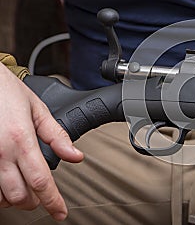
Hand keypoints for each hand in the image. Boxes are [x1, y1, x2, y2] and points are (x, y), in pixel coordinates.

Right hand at [0, 64, 83, 219]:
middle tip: (44, 196)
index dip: (53, 202)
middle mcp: (1, 153)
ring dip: (16, 199)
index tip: (61, 213)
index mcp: (22, 140)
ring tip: (26, 191)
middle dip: (36, 201)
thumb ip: (58, 136)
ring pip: (1, 197)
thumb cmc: (7, 92)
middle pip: (21, 196)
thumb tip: (76, 156)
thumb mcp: (38, 110)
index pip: (42, 181)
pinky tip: (7, 183)